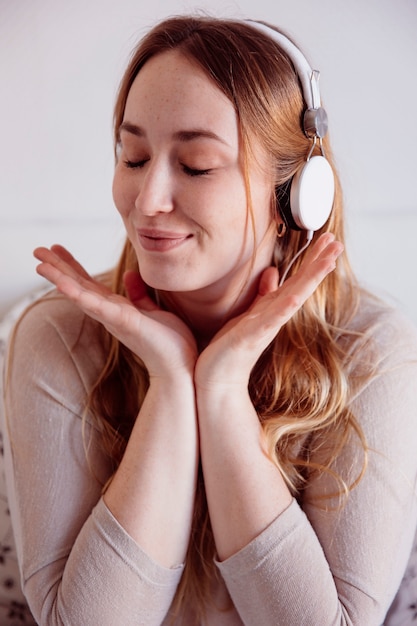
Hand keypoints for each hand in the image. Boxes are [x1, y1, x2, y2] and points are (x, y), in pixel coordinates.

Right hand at [34, 245, 197, 377]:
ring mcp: (114, 318)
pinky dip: (78, 294)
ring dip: (59, 279)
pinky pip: (97, 305)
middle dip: (57, 268)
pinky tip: (63, 284)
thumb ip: (139, 295)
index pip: (88, 283)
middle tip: (37, 251)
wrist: (180, 367)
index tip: (57, 249)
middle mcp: (109, 313)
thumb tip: (130, 274)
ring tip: (40, 265)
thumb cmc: (169, 342)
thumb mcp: (153, 311)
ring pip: (81, 295)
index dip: (72, 266)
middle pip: (78, 286)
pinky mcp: (124, 321)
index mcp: (116, 308)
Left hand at [195, 233, 343, 389]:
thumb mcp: (248, 315)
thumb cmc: (230, 349)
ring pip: (293, 298)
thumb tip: (273, 272)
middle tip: (337, 241)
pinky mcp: (251, 338)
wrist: (217, 380)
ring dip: (310, 280)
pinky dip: (285, 308)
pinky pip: (271, 320)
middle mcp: (274, 317)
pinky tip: (296, 296)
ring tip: (328, 261)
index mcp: (272, 309)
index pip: (297, 280)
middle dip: (319, 263)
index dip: (312, 260)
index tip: (328, 239)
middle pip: (301, 285)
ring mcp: (265, 327)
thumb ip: (263, 295)